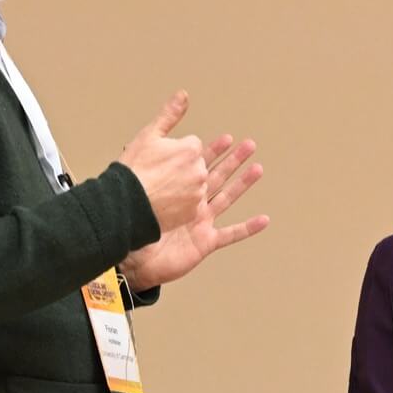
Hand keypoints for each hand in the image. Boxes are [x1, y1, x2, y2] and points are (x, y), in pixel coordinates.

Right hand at [119, 91, 207, 232]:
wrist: (124, 205)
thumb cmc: (134, 171)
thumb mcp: (149, 135)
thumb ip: (170, 115)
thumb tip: (183, 96)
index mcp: (191, 150)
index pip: (191, 145)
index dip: (174, 150)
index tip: (161, 158)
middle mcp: (199, 171)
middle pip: (195, 165)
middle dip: (181, 167)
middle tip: (158, 174)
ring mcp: (197, 193)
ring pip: (194, 184)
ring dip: (182, 185)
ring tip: (159, 188)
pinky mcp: (192, 212)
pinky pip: (191, 204)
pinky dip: (180, 203)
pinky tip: (163, 201)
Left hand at [120, 133, 268, 289]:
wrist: (129, 255)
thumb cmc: (130, 223)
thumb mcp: (137, 185)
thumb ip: (144, 161)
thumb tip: (133, 139)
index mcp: (176, 190)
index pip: (198, 165)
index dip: (213, 151)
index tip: (226, 138)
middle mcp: (191, 204)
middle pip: (217, 177)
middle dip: (233, 161)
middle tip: (249, 145)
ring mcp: (200, 223)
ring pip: (227, 198)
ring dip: (243, 184)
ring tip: (257, 169)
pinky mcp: (204, 242)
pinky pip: (231, 234)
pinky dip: (248, 228)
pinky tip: (264, 220)